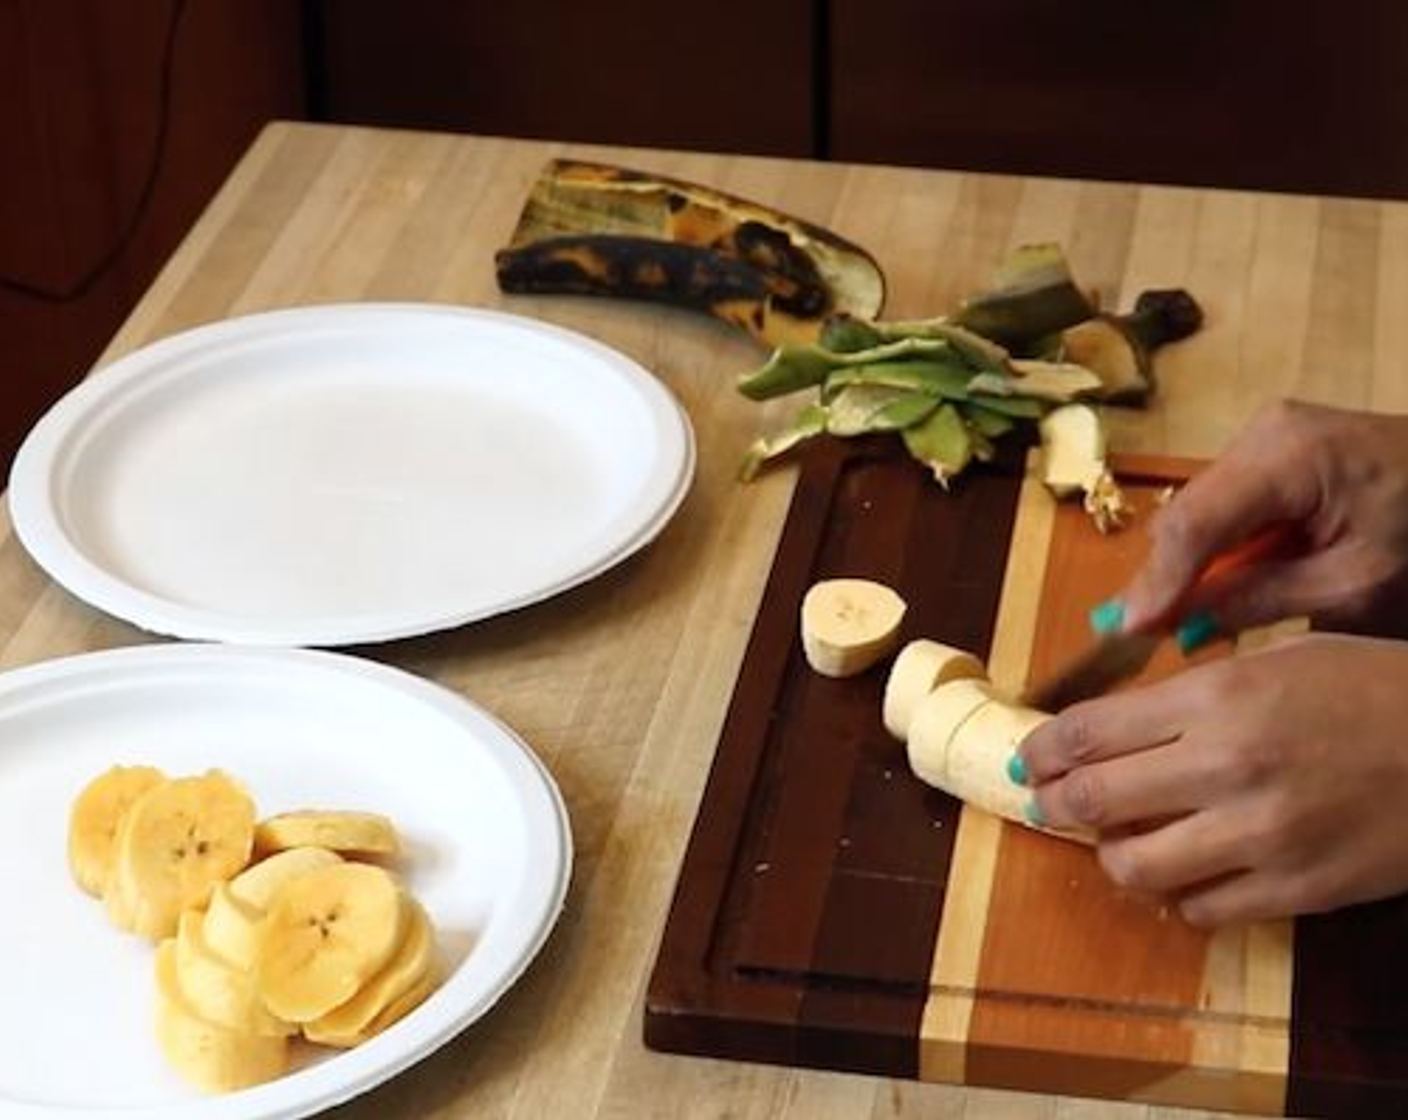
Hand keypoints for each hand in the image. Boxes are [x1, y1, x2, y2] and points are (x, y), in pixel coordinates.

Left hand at [1018, 634, 1407, 925]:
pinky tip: (1189, 871)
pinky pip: (1201, 910)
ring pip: (1134, 868)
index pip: (1090, 731)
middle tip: (1045, 801)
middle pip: (1095, 800)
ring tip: (1118, 839)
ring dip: (1111, 855)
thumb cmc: (1372, 690)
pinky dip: (1180, 894)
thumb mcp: (1278, 659)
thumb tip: (1114, 719)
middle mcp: (1227, 766)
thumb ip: (1192, 690)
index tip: (1032, 757)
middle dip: (1053, 802)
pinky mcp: (1295, 891)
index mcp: (1218, 697)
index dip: (1046, 748)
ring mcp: (1260, 836)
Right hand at [1119, 400, 1407, 637]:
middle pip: (1189, 513)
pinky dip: (1218, 548)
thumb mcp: (1356, 584)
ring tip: (1186, 619)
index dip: (1157, 580)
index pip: (1196, 523)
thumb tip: (1178, 627)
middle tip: (1149, 635)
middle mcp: (1263, 431)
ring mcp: (1264, 435)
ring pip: (1199, 510)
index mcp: (1289, 456)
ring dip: (1191, 564)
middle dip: (1168, 575)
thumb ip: (1261, 599)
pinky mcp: (1270, 449)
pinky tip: (1222, 585)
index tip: (1127, 631)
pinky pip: (1224, 505)